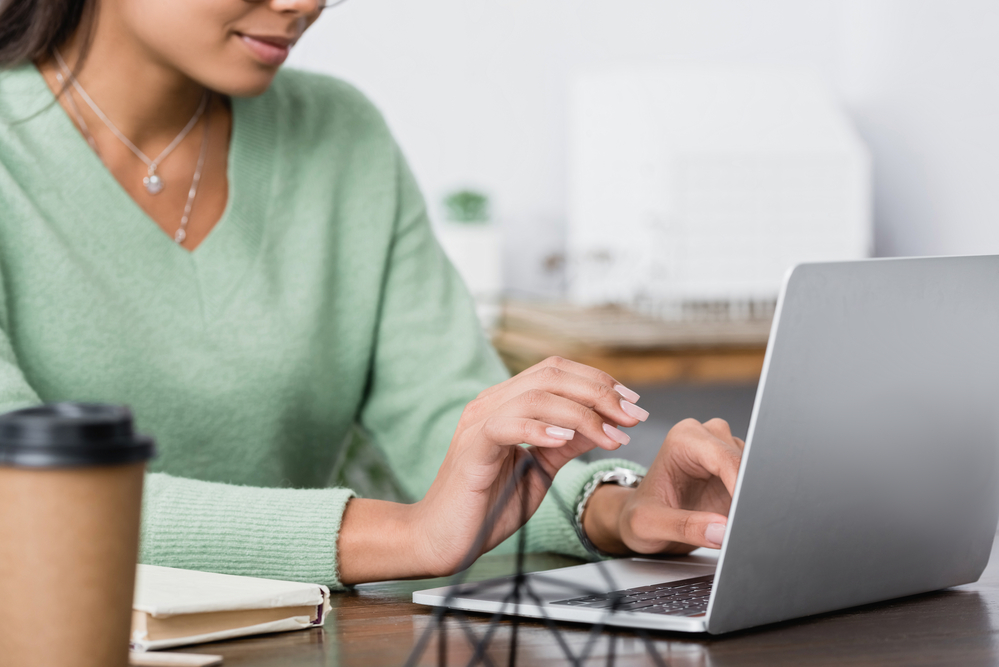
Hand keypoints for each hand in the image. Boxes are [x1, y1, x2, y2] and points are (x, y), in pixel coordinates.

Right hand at [337, 357, 649, 582]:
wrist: (443, 539)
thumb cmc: (487, 507)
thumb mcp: (540, 470)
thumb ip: (567, 443)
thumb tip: (605, 423)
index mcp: (506, 403)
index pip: (556, 371)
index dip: (598, 381)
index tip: (633, 403)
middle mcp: (491, 403)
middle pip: (552, 374)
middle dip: (600, 392)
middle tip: (633, 415)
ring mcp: (479, 422)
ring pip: (537, 396)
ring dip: (583, 414)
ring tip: (611, 436)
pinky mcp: (472, 448)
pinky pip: (507, 425)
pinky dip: (540, 429)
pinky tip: (566, 441)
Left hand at [583, 418, 743, 555]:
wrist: (640, 521)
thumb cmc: (639, 514)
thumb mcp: (648, 524)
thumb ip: (682, 526)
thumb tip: (722, 530)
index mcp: (683, 439)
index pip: (724, 457)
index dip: (739, 485)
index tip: (744, 514)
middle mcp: (707, 438)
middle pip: (746, 461)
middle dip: (749, 494)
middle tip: (746, 524)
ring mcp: (725, 454)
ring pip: (757, 472)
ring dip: (753, 500)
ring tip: (740, 525)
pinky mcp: (737, 474)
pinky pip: (758, 485)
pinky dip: (755, 504)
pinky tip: (743, 521)